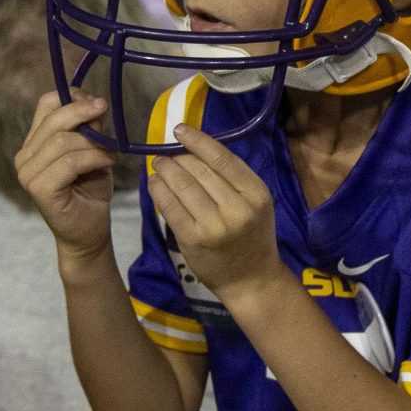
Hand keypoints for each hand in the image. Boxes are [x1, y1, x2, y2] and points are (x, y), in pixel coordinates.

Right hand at [14, 91, 117, 265]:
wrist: (89, 232)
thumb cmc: (90, 190)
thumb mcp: (93, 151)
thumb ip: (90, 129)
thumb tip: (96, 103)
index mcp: (34, 143)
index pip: (45, 105)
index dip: (72, 98)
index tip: (97, 102)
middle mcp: (24, 156)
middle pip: (54, 120)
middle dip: (84, 113)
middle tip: (106, 112)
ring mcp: (28, 173)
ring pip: (63, 141)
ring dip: (94, 143)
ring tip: (110, 152)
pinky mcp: (39, 188)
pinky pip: (70, 162)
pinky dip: (93, 158)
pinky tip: (107, 162)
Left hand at [148, 125, 281, 303]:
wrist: (251, 280)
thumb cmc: (252, 237)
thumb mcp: (255, 203)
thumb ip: (232, 179)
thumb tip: (193, 149)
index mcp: (256, 193)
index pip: (222, 158)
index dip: (198, 140)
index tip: (180, 130)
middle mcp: (237, 208)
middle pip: (199, 170)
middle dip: (177, 157)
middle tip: (165, 154)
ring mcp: (214, 225)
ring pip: (182, 185)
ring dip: (165, 170)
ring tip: (158, 166)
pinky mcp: (193, 239)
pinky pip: (169, 206)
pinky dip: (158, 190)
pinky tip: (154, 183)